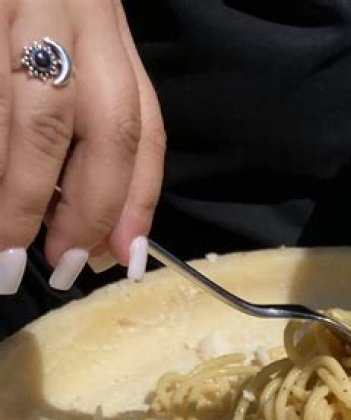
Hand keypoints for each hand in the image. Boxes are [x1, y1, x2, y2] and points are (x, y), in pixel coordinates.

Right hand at [0, 0, 164, 293]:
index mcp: (105, 27)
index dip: (137, 202)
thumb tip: (104, 236)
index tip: (121, 259)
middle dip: (84, 211)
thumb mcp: (68, 46)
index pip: (142, 126)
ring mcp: (16, 5)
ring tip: (4, 252)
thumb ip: (89, 128)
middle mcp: (73, 12)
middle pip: (103, 128)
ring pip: (34, 121)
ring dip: (20, 199)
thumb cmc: (18, 7)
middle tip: (59, 267)